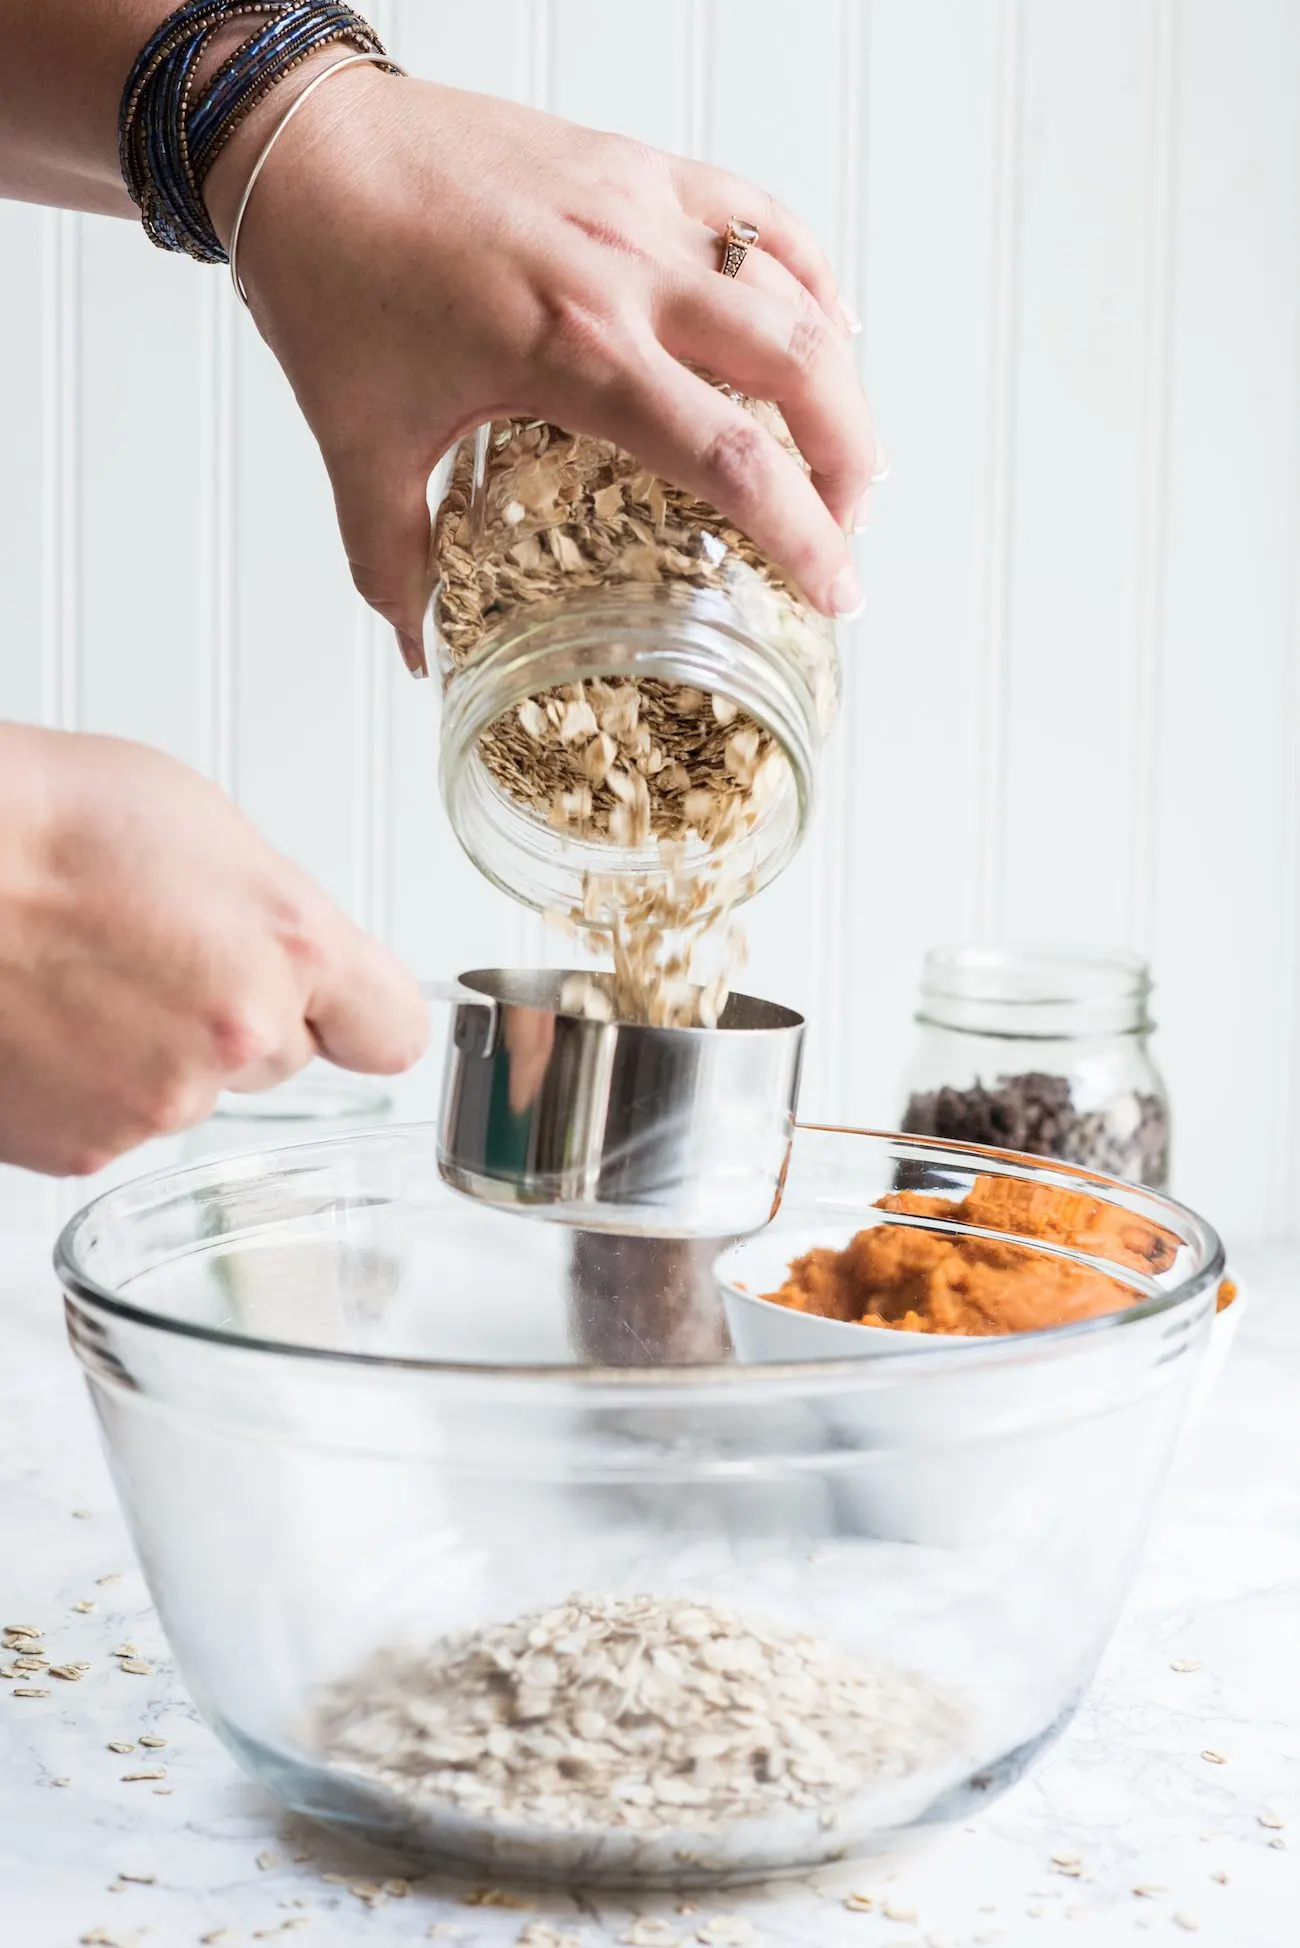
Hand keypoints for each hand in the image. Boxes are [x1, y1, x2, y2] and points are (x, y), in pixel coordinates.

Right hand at [0, 726, 427, 1176]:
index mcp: (289, 949)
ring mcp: (157, 1103)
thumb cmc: (39, 823)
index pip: (391, 1030)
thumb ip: (274, 915)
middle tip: (156, 950)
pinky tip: (44, 1018)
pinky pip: (114, 1121)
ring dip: (153, 1049)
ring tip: (81, 973)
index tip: (343, 1007)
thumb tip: (289, 951)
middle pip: (282, 1057)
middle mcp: (237, 1040)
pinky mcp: (83, 1148)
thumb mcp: (201, 828)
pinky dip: (85, 1083)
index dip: (359, 1013)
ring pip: (191, 1091)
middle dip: (236, 1014)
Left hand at [207, 74, 880, 670]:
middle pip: (799, 367)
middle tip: (850, 529)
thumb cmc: (328, 280)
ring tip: (844, 451)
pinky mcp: (636, 163)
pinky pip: (758, 213)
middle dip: (849, 460)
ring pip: (793, 288)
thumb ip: (393, 560)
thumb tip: (425, 650)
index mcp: (570, 348)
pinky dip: (809, 272)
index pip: (728, 455)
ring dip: (840, 378)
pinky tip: (829, 325)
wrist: (301, 144)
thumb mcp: (358, 442)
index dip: (802, 533)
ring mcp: (640, 204)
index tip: (836, 591)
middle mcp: (625, 269)